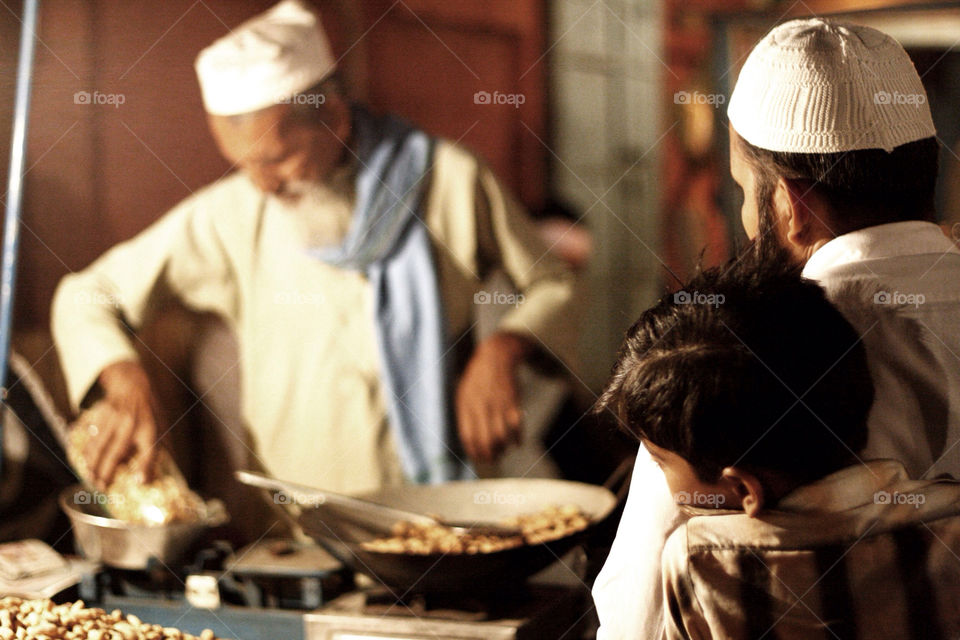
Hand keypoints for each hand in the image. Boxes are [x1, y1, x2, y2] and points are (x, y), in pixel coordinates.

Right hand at [76, 361, 158, 488]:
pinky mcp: (101, 414)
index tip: (138, 483)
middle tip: (99, 487)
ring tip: (90, 478)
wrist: (133, 386)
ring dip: (92, 464)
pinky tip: (83, 461)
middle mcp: (131, 424)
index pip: (150, 450)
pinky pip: (90, 434)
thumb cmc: (148, 414)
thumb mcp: (159, 430)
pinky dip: (85, 449)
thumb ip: (155, 452)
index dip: (145, 467)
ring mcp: (114, 418)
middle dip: (105, 472)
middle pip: (115, 452)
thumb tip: (144, 480)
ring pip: (99, 445)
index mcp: (149, 428)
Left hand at [456, 332, 532, 463]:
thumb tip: (469, 442)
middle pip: (485, 440)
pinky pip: (516, 425)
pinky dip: (518, 438)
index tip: (480, 459)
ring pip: (501, 436)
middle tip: (494, 458)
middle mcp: (480, 406)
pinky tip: (518, 442)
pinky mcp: (512, 400)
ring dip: (504, 448)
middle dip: (490, 455)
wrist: (495, 356)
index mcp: (465, 406)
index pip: (468, 437)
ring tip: (505, 450)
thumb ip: (465, 415)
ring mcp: (496, 403)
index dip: (474, 452)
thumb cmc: (478, 378)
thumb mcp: (463, 393)